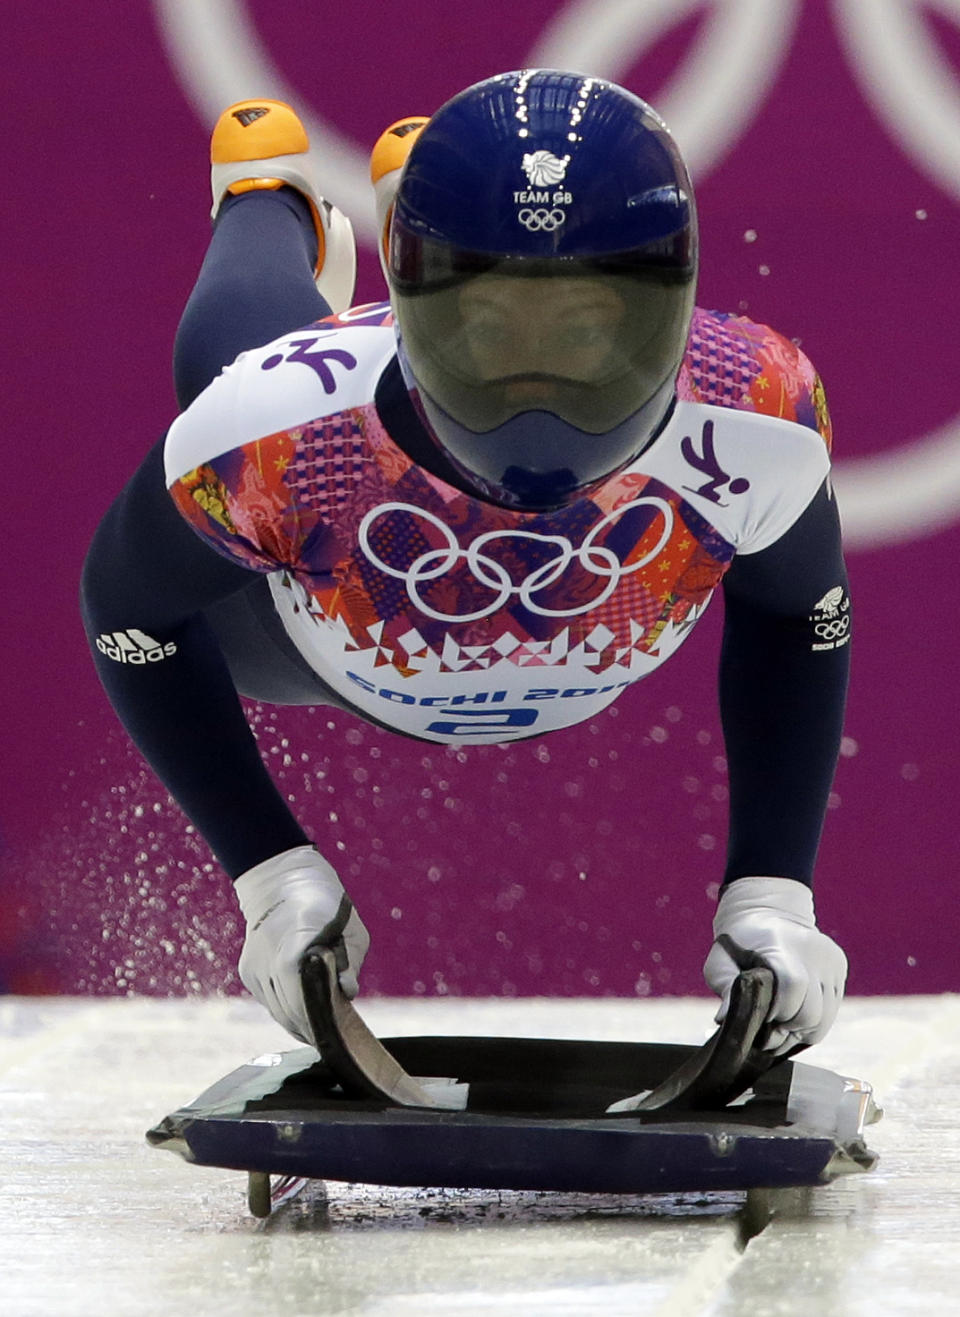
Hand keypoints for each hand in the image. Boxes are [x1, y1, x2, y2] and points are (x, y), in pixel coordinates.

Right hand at [235, 845, 369, 1043]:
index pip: (303, 997)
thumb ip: (349, 963)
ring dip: (298, 1024)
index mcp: (296, 943)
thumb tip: (346, 993)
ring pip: (277, 1011)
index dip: (320, 1021)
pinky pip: (269, 1001)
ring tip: (319, 1033)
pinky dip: (285, 1010)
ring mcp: (255, 966)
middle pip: (289, 1011)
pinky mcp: (247, 971)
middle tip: (333, 1041)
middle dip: (312, 1028)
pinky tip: (302, 1015)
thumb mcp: (350, 930)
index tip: (336, 1034)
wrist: (280, 880)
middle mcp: (269, 958)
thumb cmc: (327, 905)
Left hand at [703, 876, 846, 1053]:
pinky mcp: (840, 967)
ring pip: (824, 1020)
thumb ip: (725, 991)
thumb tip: (724, 1019)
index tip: (762, 1017)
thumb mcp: (720, 964)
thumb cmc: (737, 945)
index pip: (793, 985)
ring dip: (800, 1031)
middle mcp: (814, 951)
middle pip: (811, 1012)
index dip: (778, 1011)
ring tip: (780, 1025)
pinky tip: (794, 1014)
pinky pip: (831, 1012)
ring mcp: (830, 960)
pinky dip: (813, 1022)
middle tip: (769, 1030)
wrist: (765, 914)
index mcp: (782, 945)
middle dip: (788, 1028)